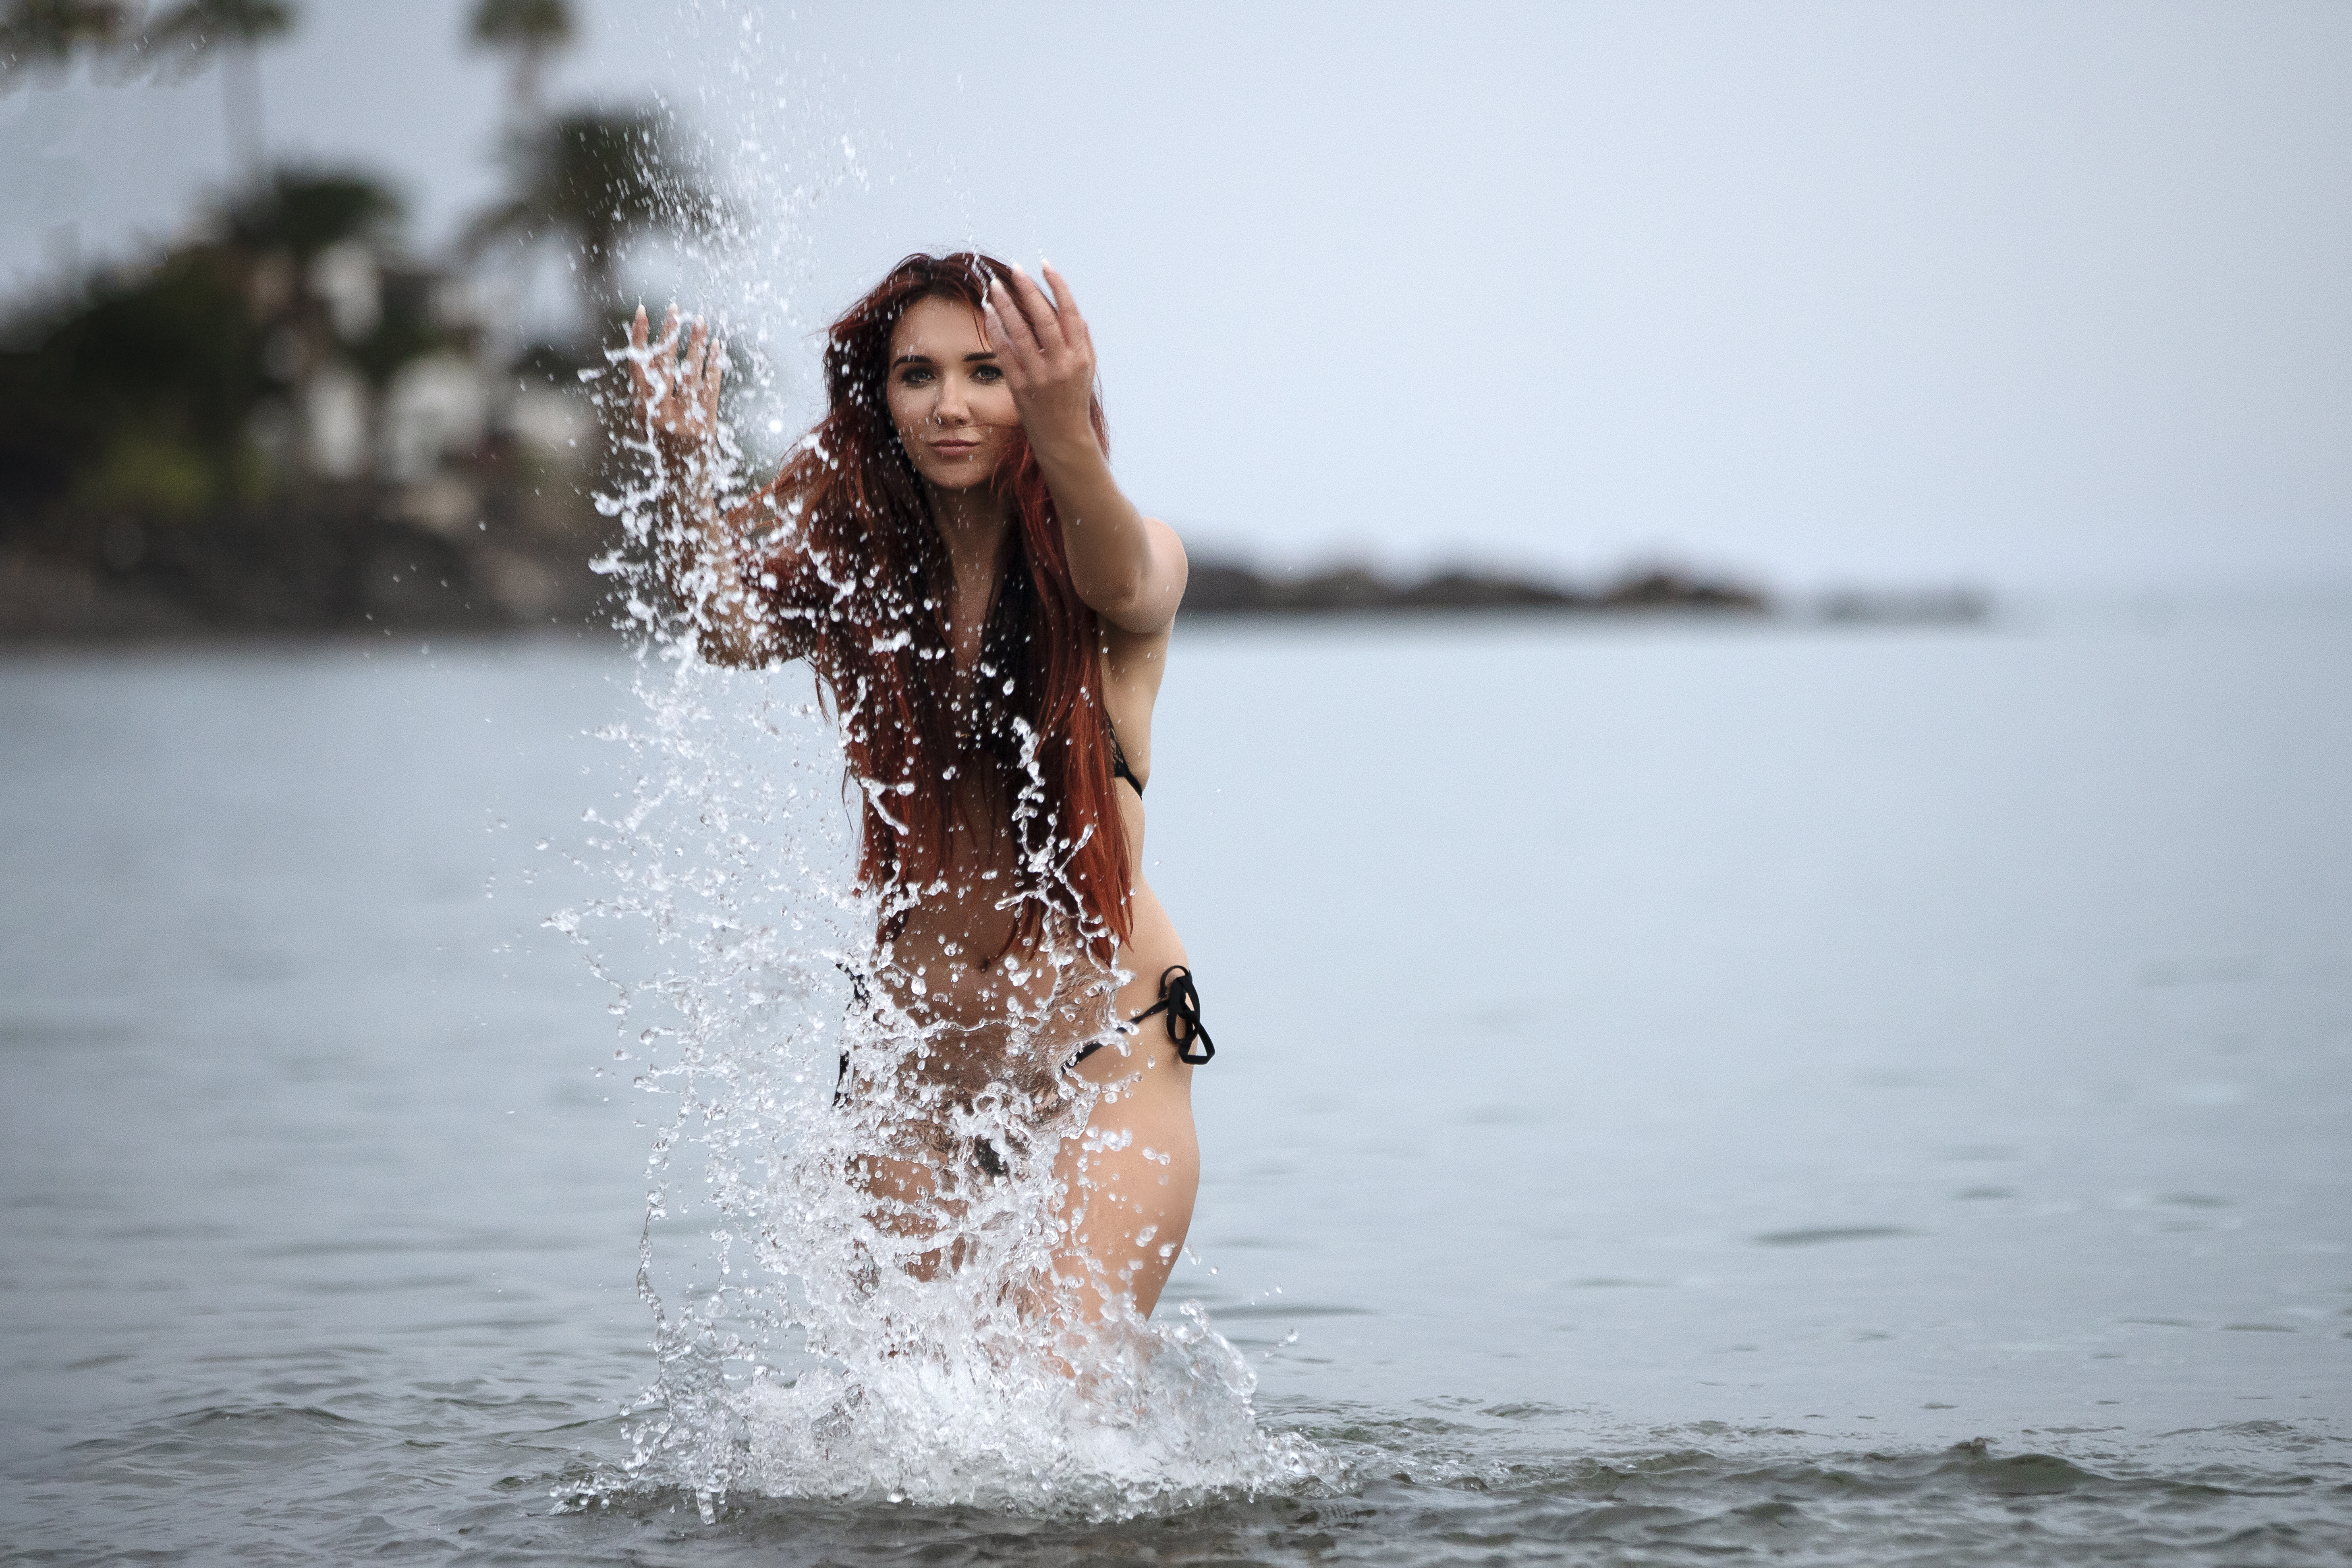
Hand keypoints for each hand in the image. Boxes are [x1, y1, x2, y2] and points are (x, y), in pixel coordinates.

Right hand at [625, 305, 723, 461]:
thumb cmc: (666, 449)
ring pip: (690, 373)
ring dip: (696, 344)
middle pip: (664, 364)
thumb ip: (650, 394)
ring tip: (700, 321)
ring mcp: (683, 421)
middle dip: (670, 334)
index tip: (643, 311)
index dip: (639, 337)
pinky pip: (711, 388)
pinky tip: (717, 347)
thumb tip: (654, 355)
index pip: (638, 365)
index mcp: (641, 411)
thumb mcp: (650, 422)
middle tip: (676, 308)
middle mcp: (660, 415)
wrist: (682, 486)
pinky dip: (714, 366)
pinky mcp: (706, 427)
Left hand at [982, 262, 1100, 457]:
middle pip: (1043, 318)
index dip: (1057, 286)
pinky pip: (1005, 353)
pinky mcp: (1020, 386)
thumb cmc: (1073, 399)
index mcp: (1081, 355)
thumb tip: (1072, 311)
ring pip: (1019, 332)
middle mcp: (1061, 364)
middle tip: (1014, 269)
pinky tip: (989, 314)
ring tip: (994, 287)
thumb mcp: (1087, 369)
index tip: (1044, 266)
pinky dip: (996, 331)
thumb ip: (1082, 339)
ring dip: (1005, 306)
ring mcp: (1039, 376)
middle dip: (1027, 290)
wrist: (1063, 438)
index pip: (1070, 312)